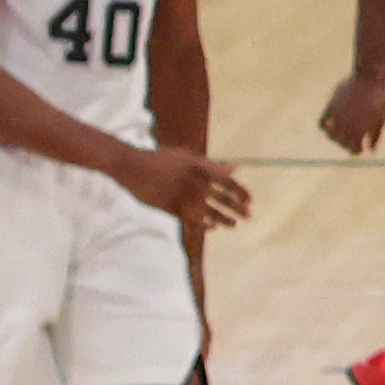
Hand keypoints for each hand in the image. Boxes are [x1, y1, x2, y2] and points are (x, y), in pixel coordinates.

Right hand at [137, 144, 256, 235]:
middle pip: (224, 200)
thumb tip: (235, 167)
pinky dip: (205, 225)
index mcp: (201, 169)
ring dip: (225, 220)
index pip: (229, 183)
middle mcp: (196, 185)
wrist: (134, 168)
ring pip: (211, 214)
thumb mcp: (188, 157)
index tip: (250, 201)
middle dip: (239, 210)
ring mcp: (185, 198)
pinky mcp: (173, 209)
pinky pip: (194, 221)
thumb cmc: (162, 159)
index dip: (242, 193)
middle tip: (248, 216)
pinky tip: (212, 227)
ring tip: (234, 225)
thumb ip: (212, 164)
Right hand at [315, 61, 384, 156]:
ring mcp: (337, 115)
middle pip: (341, 143)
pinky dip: (325, 126)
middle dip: (346, 144)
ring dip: (334, 137)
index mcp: (362, 129)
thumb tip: (371, 151)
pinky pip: (322, 122)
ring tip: (341, 133)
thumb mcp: (382, 118)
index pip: (354, 149)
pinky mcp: (330, 106)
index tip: (359, 148)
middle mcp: (347, 124)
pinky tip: (331, 125)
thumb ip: (376, 135)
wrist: (368, 77)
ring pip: (330, 135)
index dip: (356, 150)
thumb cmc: (378, 98)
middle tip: (351, 141)